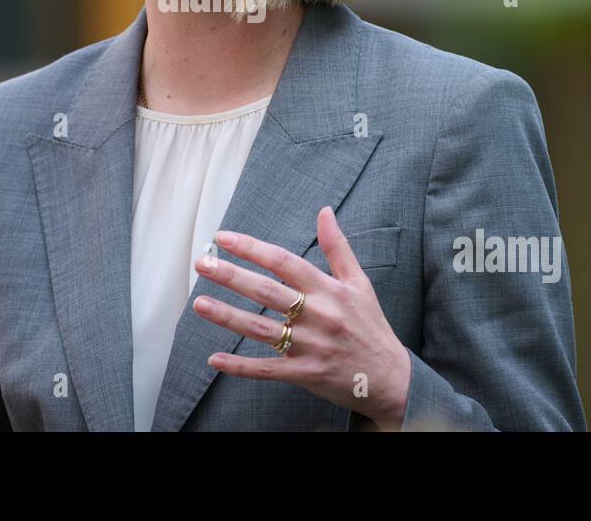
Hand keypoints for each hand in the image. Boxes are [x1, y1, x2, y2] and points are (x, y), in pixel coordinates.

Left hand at [192, 206, 411, 429]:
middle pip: (266, 291)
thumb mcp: (360, 282)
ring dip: (227, 316)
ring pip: (261, 329)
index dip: (252, 248)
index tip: (224, 238)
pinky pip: (266, 369)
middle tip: (202, 264)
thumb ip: (338, 247)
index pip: (283, 262)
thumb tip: (325, 211)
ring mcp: (309, 346)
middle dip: (231, 276)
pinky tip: (214, 358)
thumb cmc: (371, 327)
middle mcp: (317, 315)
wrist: (391, 378)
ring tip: (199, 303)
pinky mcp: (305, 373)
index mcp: (328, 290)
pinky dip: (240, 366)